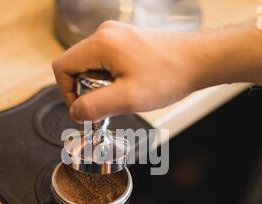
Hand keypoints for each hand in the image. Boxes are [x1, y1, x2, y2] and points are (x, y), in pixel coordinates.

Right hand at [52, 21, 200, 121]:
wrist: (199, 60)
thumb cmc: (169, 76)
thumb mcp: (127, 99)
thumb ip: (93, 107)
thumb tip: (74, 112)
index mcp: (100, 43)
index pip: (61, 66)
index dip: (66, 92)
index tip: (84, 108)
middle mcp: (105, 33)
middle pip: (76, 65)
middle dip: (86, 89)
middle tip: (110, 102)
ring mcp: (117, 34)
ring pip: (92, 64)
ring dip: (101, 84)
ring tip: (124, 94)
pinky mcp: (127, 40)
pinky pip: (106, 60)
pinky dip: (112, 77)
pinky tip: (131, 85)